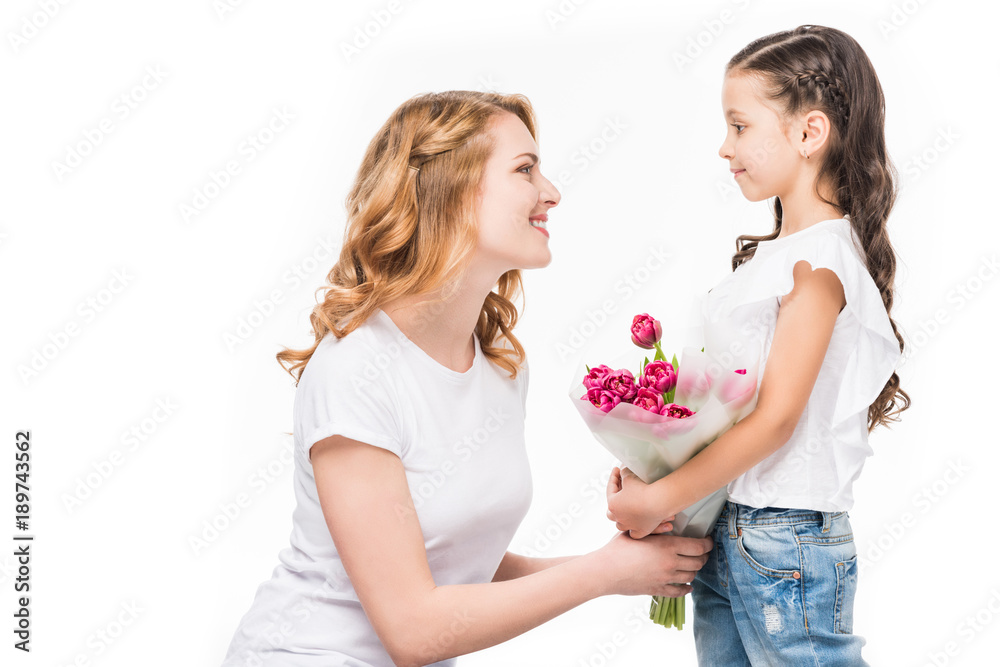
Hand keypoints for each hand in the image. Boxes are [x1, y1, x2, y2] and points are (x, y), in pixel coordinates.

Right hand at [596, 531, 713, 597]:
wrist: (605, 571)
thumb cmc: (619, 547)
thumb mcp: (638, 532)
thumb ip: (656, 526)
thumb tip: (672, 522)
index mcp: (668, 546)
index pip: (699, 546)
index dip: (708, 544)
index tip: (709, 541)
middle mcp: (671, 563)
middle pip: (698, 562)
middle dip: (704, 556)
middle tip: (703, 552)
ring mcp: (665, 578)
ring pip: (691, 576)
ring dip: (695, 570)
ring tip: (693, 565)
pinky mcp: (658, 590)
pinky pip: (679, 592)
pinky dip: (687, 589)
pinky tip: (688, 586)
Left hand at [606, 466, 674, 538]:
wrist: (659, 501)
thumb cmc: (643, 488)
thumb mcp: (629, 476)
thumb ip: (623, 473)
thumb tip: (621, 471)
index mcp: (613, 505)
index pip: (610, 490)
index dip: (613, 478)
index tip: (616, 469)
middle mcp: (619, 518)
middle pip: (611, 513)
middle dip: (614, 503)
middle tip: (618, 494)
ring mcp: (630, 526)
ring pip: (620, 525)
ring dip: (621, 518)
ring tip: (625, 511)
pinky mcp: (641, 531)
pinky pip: (634, 533)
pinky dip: (633, 529)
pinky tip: (635, 524)